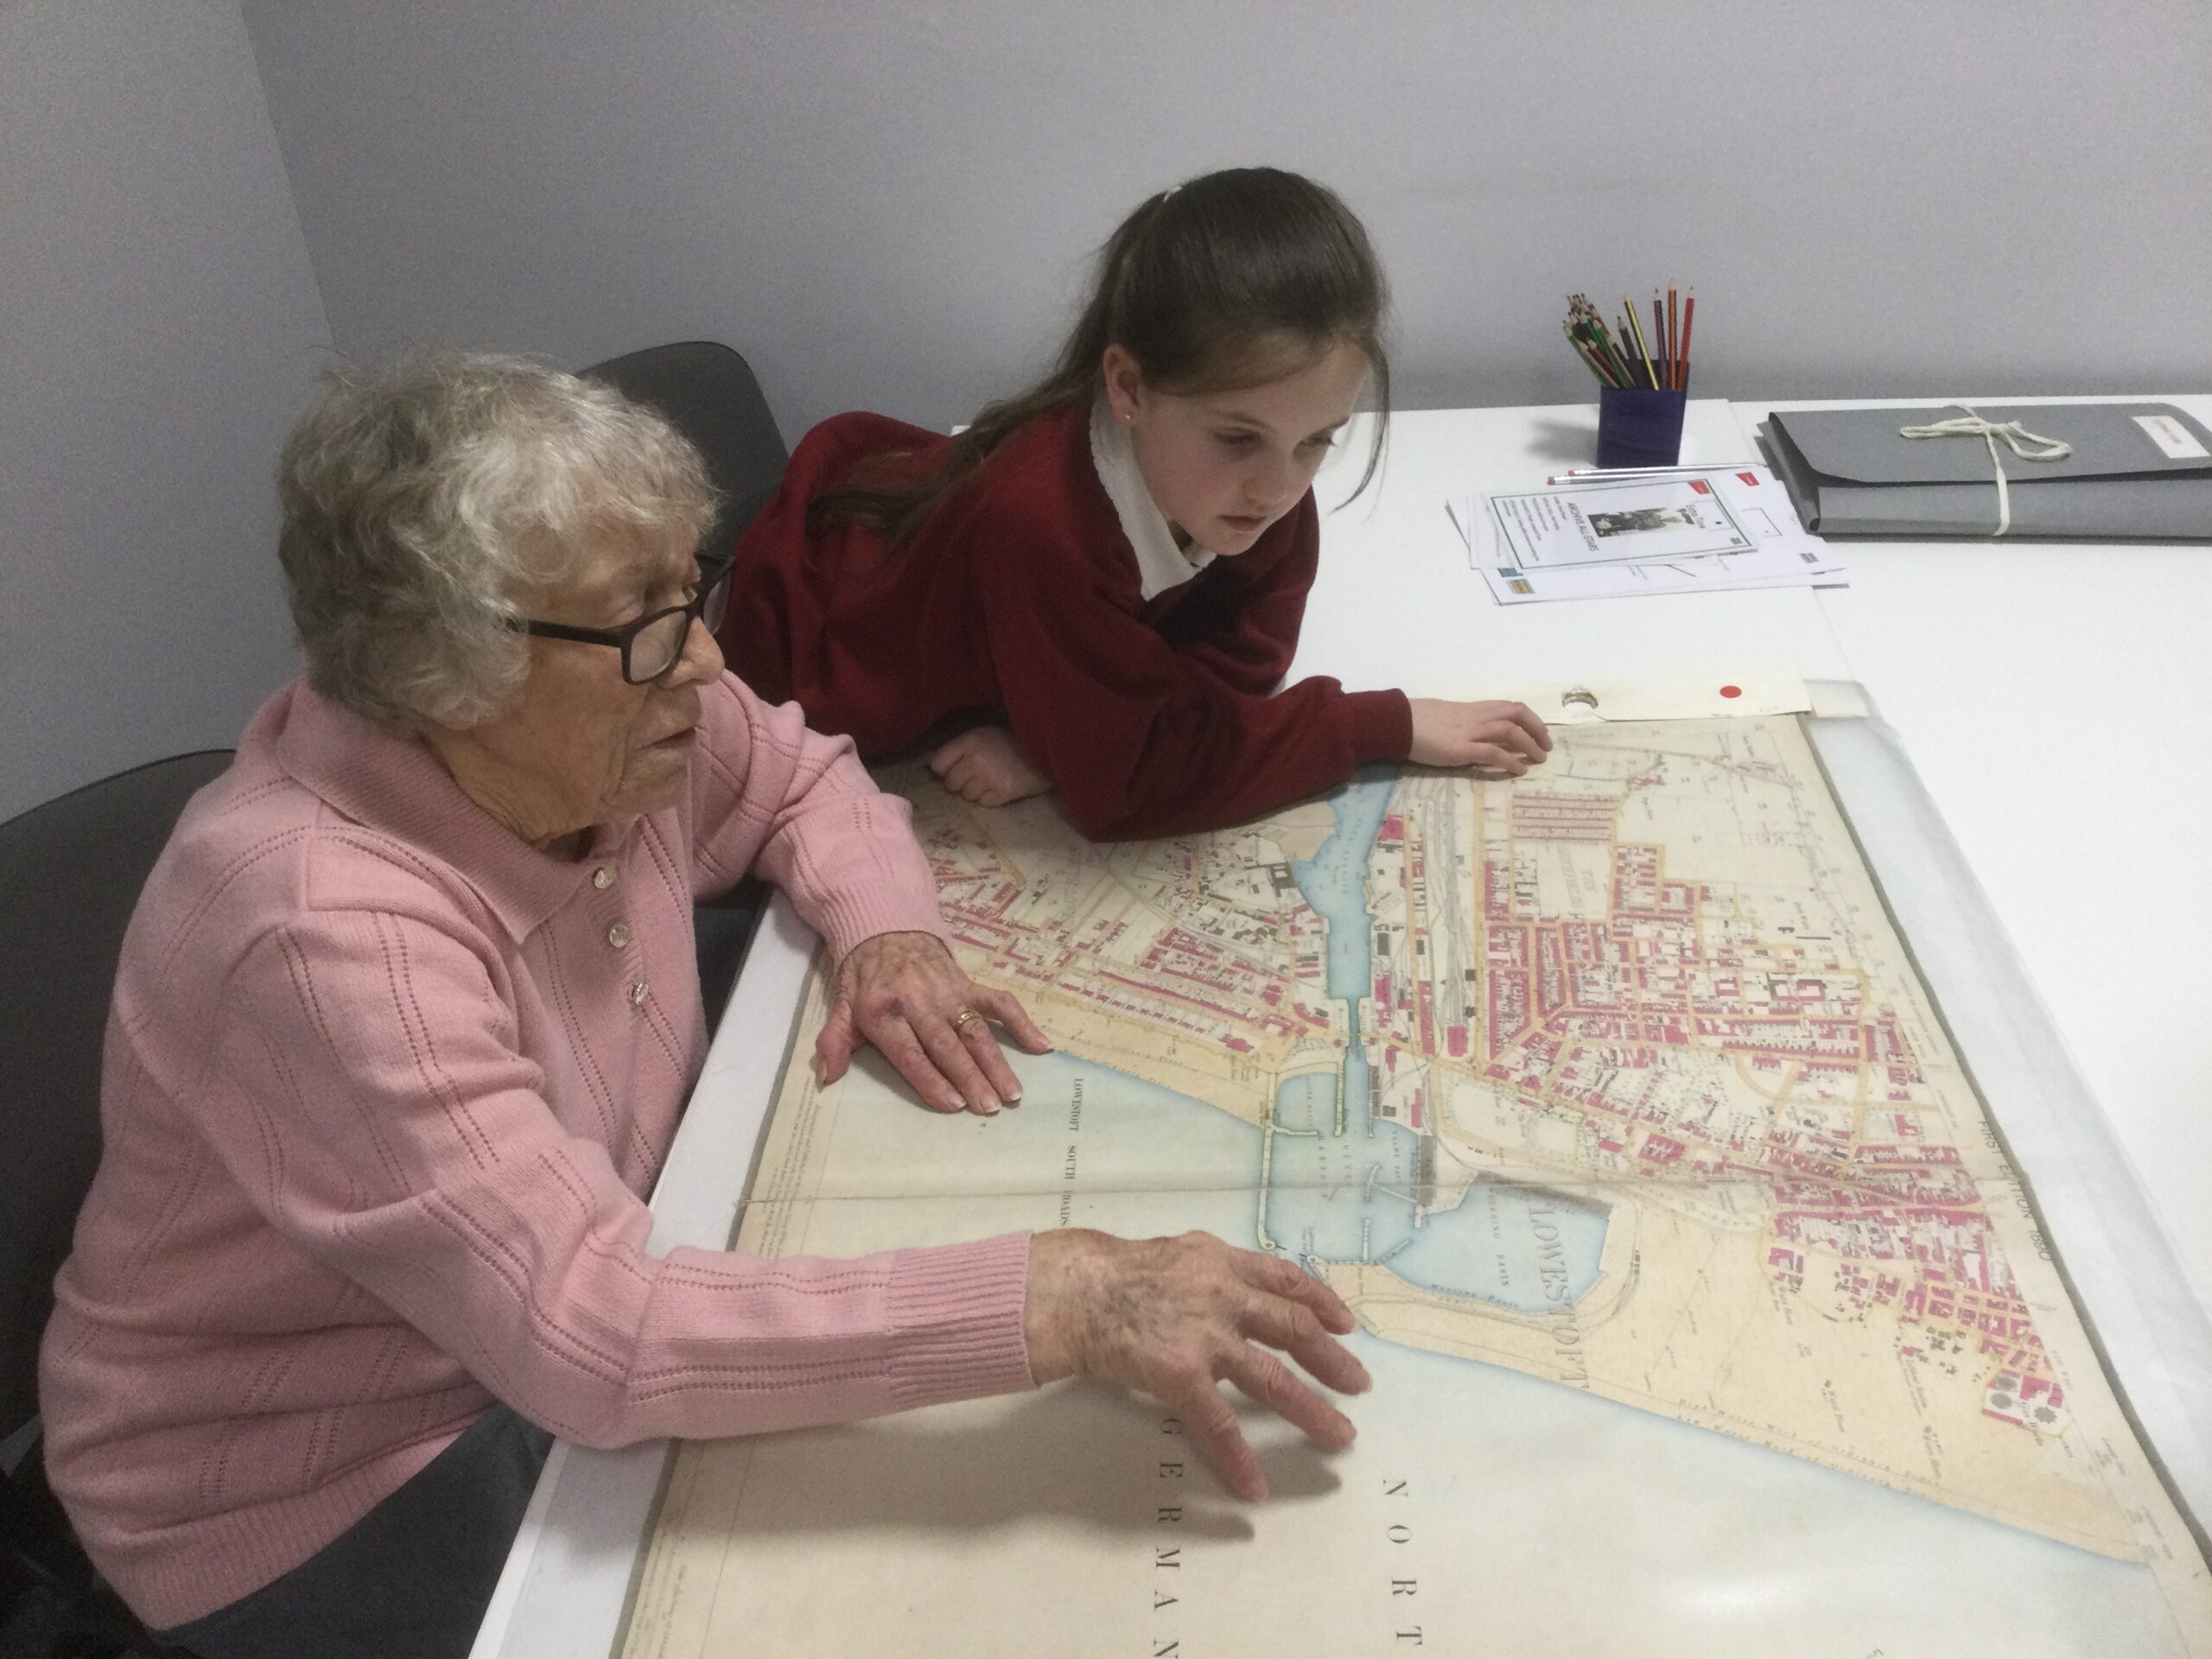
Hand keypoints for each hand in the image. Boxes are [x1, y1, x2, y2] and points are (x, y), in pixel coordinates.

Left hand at [816, 931, 1050, 1114]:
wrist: (887, 928)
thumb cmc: (864, 978)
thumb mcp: (841, 1006)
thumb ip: (835, 1042)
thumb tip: (828, 1078)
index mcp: (884, 1011)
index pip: (910, 1052)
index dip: (930, 1079)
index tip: (952, 1105)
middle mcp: (919, 1002)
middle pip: (947, 1044)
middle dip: (970, 1077)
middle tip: (989, 1107)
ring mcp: (949, 992)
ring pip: (976, 1030)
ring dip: (996, 1062)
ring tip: (1012, 1093)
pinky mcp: (969, 984)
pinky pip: (999, 1002)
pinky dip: (1021, 1022)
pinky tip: (1040, 1046)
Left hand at [926, 725, 1053, 807]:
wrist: (1048, 749)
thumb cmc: (1015, 739)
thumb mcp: (986, 734)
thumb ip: (961, 747)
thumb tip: (933, 762)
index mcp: (969, 741)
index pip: (938, 764)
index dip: (944, 769)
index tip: (953, 770)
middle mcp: (975, 759)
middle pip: (951, 784)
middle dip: (960, 783)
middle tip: (975, 777)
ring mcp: (988, 778)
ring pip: (967, 796)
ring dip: (976, 791)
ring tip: (992, 781)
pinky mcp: (1002, 793)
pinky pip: (984, 803)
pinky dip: (991, 799)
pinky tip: (1001, 788)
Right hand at [1024, 1228, 1370, 1499]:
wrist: (1075, 1290)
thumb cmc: (1115, 1273)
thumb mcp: (1177, 1254)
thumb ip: (1212, 1271)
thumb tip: (1237, 1287)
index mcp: (1224, 1263)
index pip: (1287, 1280)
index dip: (1322, 1302)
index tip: (1346, 1324)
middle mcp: (1225, 1295)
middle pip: (1294, 1330)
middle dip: (1332, 1361)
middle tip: (1359, 1385)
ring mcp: (1206, 1336)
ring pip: (1272, 1379)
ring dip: (1312, 1410)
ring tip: (1340, 1436)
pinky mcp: (1181, 1374)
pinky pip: (1217, 1424)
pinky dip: (1237, 1458)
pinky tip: (1252, 1486)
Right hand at [1406, 699, 1551, 774]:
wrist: (1397, 723)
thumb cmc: (1416, 719)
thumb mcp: (1446, 716)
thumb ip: (1465, 722)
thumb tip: (1478, 733)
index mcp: (1473, 708)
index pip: (1510, 707)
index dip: (1530, 718)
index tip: (1539, 731)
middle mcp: (1476, 717)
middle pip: (1518, 715)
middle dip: (1537, 730)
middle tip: (1546, 747)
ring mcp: (1469, 732)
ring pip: (1511, 732)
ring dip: (1530, 745)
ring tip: (1539, 760)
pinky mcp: (1460, 749)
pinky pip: (1492, 753)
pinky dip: (1510, 761)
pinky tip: (1519, 771)